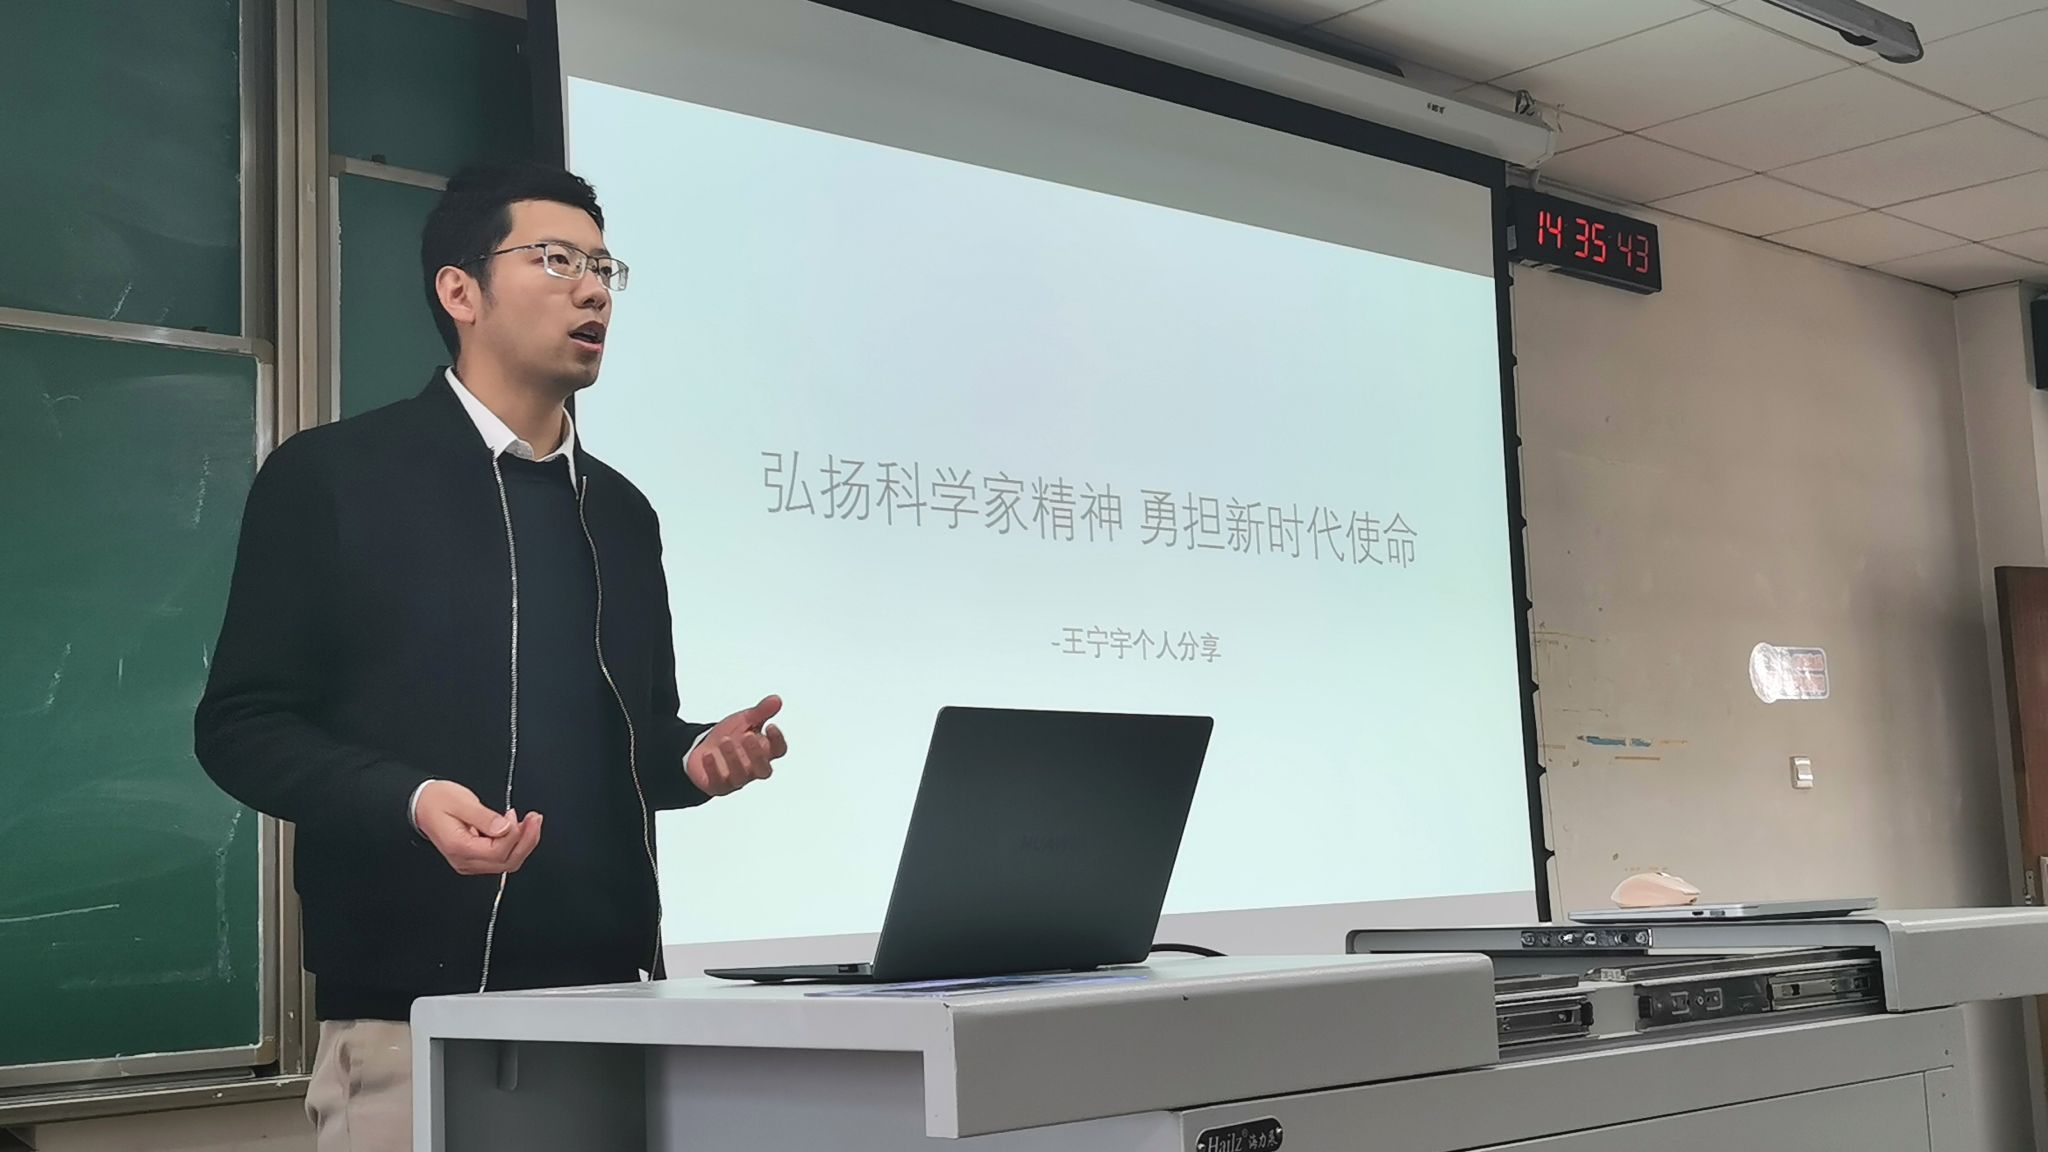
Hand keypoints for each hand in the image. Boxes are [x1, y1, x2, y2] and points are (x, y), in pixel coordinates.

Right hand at [414, 780, 542, 875]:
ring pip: (507, 862)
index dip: (513, 835)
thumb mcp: (461, 802)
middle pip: (506, 862)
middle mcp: (465, 860)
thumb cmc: (436, 801)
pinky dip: (515, 844)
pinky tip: (519, 828)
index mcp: (459, 847)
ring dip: (524, 843)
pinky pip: (501, 857)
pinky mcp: (476, 857)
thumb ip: (484, 817)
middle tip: (535, 819)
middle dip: (526, 841)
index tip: (515, 814)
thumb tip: (506, 827)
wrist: (420, 805)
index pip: (496, 852)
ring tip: (531, 821)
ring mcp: (470, 862)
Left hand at [687, 694, 787, 797]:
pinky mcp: (717, 786)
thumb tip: (776, 699)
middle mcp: (753, 769)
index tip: (770, 726)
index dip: (777, 741)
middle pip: (764, 770)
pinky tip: (708, 755)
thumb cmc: (729, 736)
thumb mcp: (744, 720)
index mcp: (763, 752)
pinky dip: (713, 769)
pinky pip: (718, 783)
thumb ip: (761, 712)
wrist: (703, 746)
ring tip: (724, 741)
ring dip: (733, 759)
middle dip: (757, 754)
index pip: (778, 751)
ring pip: (741, 777)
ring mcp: (736, 779)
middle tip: (747, 736)